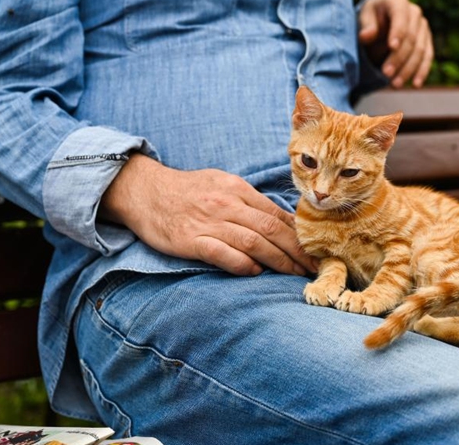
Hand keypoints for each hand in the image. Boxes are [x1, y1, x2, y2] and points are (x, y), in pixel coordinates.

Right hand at [100, 154, 316, 275]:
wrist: (144, 190)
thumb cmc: (187, 190)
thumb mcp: (222, 184)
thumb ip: (249, 202)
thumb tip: (281, 221)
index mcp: (237, 189)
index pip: (277, 214)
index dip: (299, 235)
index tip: (315, 250)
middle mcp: (227, 204)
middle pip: (272, 229)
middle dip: (297, 251)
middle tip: (312, 268)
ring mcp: (209, 222)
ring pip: (254, 243)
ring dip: (279, 261)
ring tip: (294, 274)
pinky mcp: (191, 240)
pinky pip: (224, 254)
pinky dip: (243, 265)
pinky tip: (256, 272)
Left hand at [358, 0, 434, 88]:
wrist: (379, 22)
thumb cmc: (370, 19)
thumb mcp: (363, 17)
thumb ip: (365, 25)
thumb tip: (366, 36)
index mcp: (398, 1)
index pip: (400, 17)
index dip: (398, 32)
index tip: (392, 47)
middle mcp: (414, 12)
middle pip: (410, 38)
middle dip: (399, 57)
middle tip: (386, 74)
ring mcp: (423, 27)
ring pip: (420, 51)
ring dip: (408, 69)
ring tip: (395, 84)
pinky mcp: (427, 41)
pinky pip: (427, 58)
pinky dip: (421, 72)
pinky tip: (415, 84)